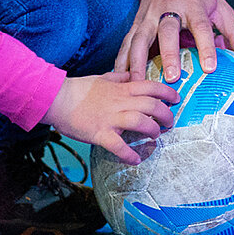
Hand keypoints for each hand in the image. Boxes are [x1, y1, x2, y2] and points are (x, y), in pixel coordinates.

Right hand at [44, 71, 178, 164]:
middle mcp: (120, 102)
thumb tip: (130, 75)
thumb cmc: (78, 89)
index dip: (167, 92)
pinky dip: (129, 154)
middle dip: (166, 115)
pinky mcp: (100, 133)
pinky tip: (136, 159)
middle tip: (170, 123)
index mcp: (121, 88)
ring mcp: (110, 118)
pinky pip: (118, 146)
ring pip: (140, 122)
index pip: (151, 87)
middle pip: (152, 106)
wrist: (56, 99)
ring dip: (152, 131)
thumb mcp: (102, 78)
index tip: (176, 99)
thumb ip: (119, 77)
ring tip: (155, 137)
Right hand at [120, 0, 233, 82]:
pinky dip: (121, 60)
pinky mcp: (135, 23)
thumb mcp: (220, 8)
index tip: (210, 68)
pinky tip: (118, 78)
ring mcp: (148, 16)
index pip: (201, 26)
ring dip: (137, 61)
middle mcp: (169, 9)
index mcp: (193, 5)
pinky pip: (126, 42)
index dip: (206, 46)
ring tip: (137, 84)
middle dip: (168, 54)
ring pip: (140, 38)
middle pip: (167, 31)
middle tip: (172, 78)